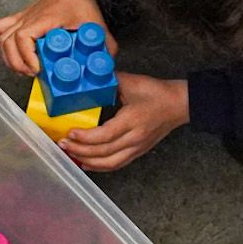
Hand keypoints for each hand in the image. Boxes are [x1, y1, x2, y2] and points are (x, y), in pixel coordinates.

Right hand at [0, 0, 112, 76]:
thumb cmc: (80, 2)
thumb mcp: (96, 25)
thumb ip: (103, 46)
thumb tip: (105, 66)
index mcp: (46, 18)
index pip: (25, 37)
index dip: (27, 56)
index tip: (38, 69)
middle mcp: (29, 17)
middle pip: (10, 41)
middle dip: (18, 63)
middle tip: (32, 74)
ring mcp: (22, 17)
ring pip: (3, 38)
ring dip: (7, 57)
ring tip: (19, 71)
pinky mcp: (20, 19)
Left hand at [61, 73, 188, 171]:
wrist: (180, 104)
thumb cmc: (158, 93)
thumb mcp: (132, 82)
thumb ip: (110, 80)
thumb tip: (90, 77)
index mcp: (132, 120)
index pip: (105, 135)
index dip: (85, 138)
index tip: (70, 133)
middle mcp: (134, 138)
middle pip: (103, 152)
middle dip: (79, 150)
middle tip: (62, 144)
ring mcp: (137, 148)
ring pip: (109, 163)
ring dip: (87, 161)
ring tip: (70, 155)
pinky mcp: (138, 151)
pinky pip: (116, 164)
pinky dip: (99, 166)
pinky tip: (86, 164)